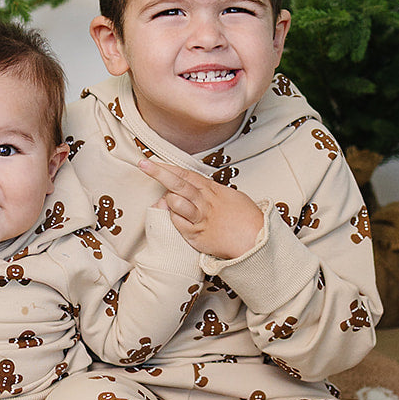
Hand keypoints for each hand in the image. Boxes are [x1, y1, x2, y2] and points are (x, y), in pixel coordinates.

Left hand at [139, 158, 264, 260]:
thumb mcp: (231, 196)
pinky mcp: (196, 235)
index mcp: (212, 189)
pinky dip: (175, 219)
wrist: (256, 239)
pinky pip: (178, 224)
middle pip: (177, 183)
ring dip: (168, 201)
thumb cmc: (247, 218)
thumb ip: (211, 191)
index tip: (151, 160)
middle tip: (142, 164)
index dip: (167, 167)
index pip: (185, 174)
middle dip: (158, 172)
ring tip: (171, 202)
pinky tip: (179, 219)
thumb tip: (197, 187)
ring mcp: (199, 218)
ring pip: (175, 203)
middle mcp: (204, 201)